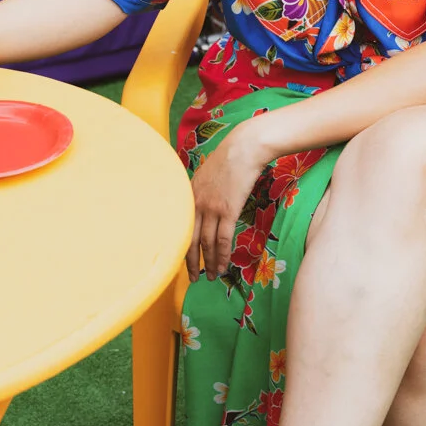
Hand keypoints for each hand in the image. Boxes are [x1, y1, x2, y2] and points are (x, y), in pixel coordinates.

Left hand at [186, 118, 270, 282]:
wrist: (244, 148)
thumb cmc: (229, 158)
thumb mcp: (206, 174)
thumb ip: (200, 191)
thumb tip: (202, 205)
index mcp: (189, 195)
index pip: (181, 228)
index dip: (182, 246)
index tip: (183, 260)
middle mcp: (196, 204)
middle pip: (189, 240)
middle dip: (191, 262)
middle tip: (194, 278)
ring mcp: (212, 208)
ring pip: (207, 243)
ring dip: (209, 262)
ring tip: (212, 277)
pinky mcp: (228, 210)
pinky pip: (223, 239)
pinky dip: (222, 255)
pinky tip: (223, 266)